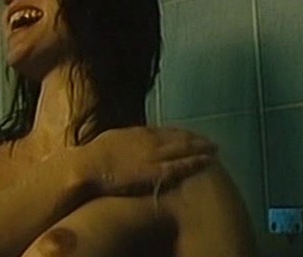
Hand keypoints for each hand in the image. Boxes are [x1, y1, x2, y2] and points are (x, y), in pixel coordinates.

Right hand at [71, 126, 217, 195]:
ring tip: (215, 149)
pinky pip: (181, 165)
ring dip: (201, 148)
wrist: (87, 167)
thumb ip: (122, 141)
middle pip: (178, 137)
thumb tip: (125, 141)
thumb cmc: (92, 157)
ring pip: (184, 148)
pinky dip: (196, 162)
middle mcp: (149, 140)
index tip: (187, 135)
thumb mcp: (108, 141)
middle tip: (209, 141)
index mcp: (137, 132)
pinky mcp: (156, 171)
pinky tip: (208, 161)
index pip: (164, 131)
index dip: (178, 133)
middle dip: (195, 138)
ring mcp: (154, 155)